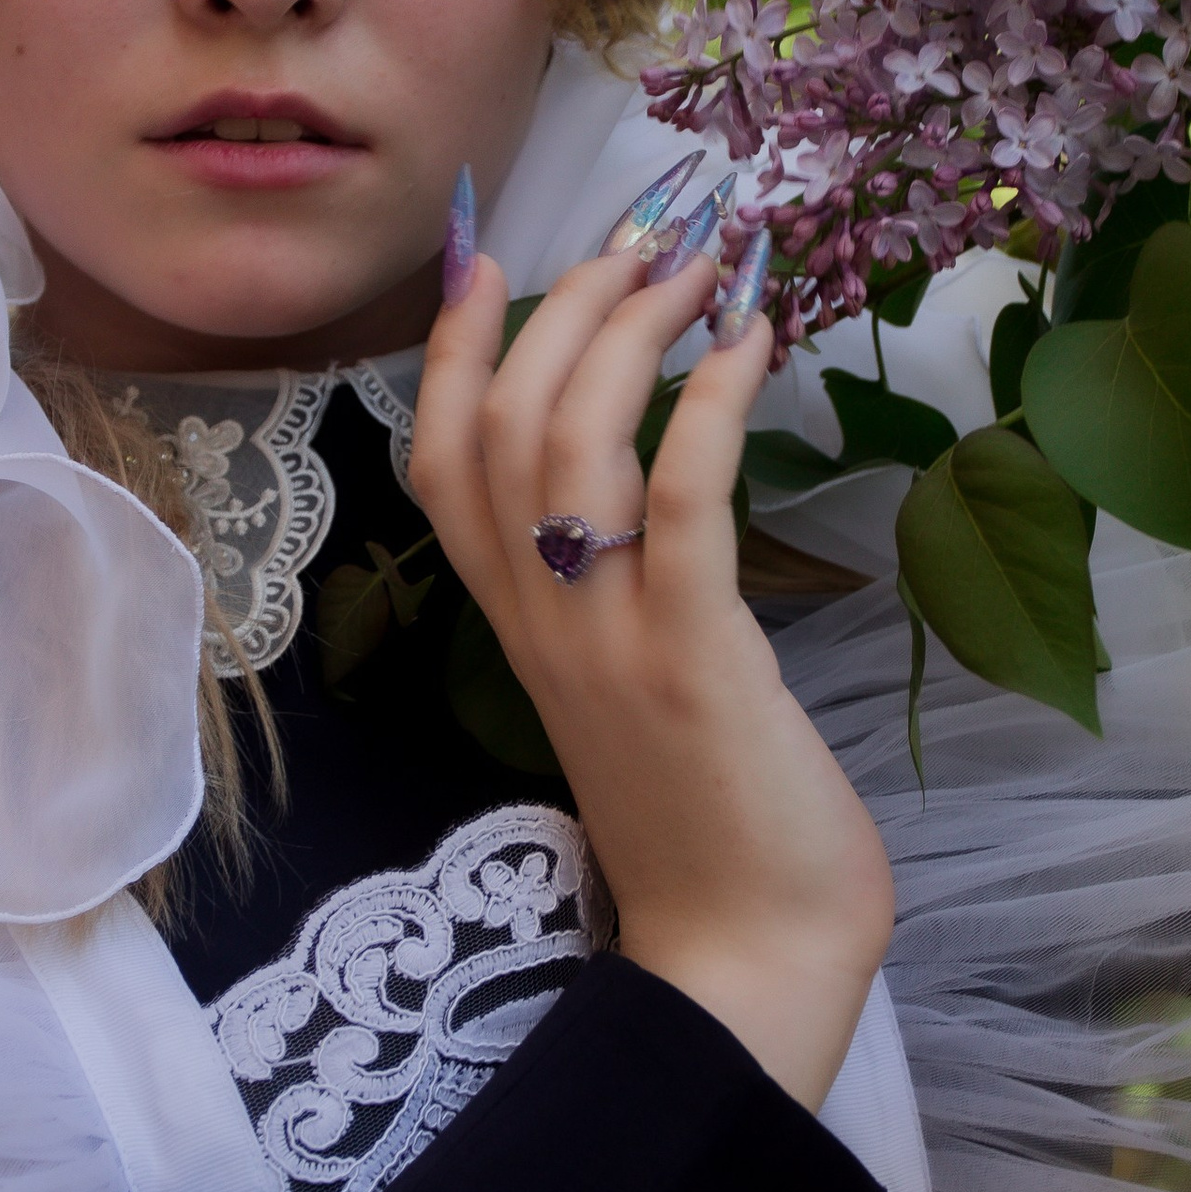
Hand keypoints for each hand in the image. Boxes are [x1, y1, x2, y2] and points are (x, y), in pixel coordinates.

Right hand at [409, 242, 894, 1109]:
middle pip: (501, 421)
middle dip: (569, 303)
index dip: (455, 346)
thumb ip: (614, 594)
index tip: (497, 253)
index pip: (441, 459)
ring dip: (634, 330)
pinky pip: (680, 503)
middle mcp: (541, 620)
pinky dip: (708, 405)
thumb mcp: (632, 688)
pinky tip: (749, 344)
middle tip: (649, 233)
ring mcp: (608, 640)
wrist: (744, 958)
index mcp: (517, 625)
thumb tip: (649, 487)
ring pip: (568, 443)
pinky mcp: (692, 660)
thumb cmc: (709, 824)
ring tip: (703, 266)